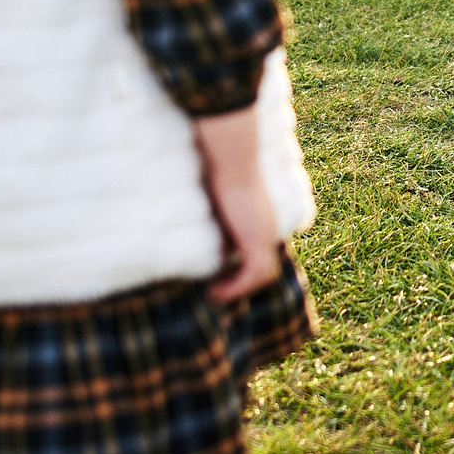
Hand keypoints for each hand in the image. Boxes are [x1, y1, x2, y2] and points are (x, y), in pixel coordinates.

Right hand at [194, 105, 281, 301]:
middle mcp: (266, 227)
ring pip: (262, 274)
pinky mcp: (257, 240)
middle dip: (240, 282)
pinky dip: (237, 287)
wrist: (233, 159)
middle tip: (215, 291)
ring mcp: (265, 234)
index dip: (240, 267)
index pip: (256, 252)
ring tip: (214, 294)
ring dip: (239, 288)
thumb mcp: (213, 196)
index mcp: (259, 218)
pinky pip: (254, 274)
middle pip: (263, 266)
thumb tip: (187, 215)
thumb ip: (209, 211)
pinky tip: (215, 291)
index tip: (216, 275)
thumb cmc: (219, 168)